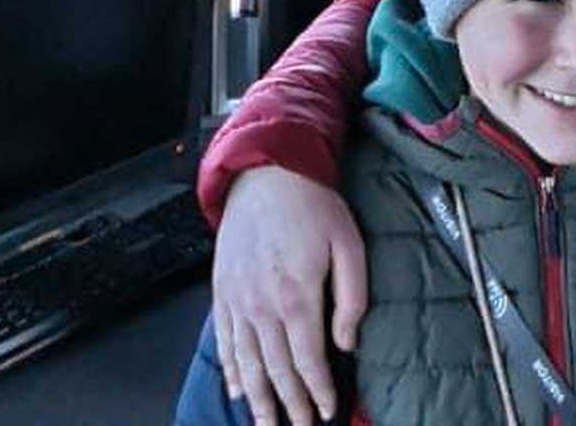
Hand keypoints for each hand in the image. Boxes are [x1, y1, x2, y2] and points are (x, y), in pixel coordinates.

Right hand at [210, 166, 368, 425]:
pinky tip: (238, 389)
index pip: (307, 359)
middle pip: (276, 369)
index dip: (319, 390)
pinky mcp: (223, 291)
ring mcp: (238, 300)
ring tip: (266, 423)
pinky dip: (231, 369)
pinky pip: (224, 340)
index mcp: (297, 296)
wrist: (267, 174)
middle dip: (289, 405)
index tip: (328, 411)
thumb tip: (347, 343)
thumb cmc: (314, 206)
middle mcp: (262, 305)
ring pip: (247, 362)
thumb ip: (351, 299)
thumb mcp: (349, 245)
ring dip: (258, 398)